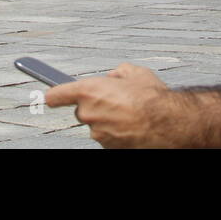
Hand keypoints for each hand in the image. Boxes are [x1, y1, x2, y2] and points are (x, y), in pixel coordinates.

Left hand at [44, 62, 173, 147]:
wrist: (170, 124)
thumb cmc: (152, 97)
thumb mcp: (134, 72)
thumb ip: (116, 73)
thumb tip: (112, 77)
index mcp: (88, 91)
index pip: (56, 95)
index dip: (54, 95)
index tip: (51, 96)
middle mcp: (88, 113)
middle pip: (81, 111)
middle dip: (95, 106)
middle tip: (115, 101)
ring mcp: (98, 133)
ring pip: (97, 125)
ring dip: (108, 120)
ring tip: (130, 114)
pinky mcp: (108, 147)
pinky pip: (108, 137)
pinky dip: (117, 132)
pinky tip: (133, 125)